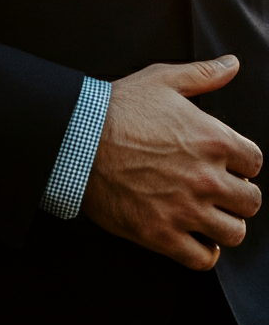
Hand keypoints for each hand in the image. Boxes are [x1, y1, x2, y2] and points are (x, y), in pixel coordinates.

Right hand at [81, 56, 261, 270]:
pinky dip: (202, 253)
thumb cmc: (114, 111)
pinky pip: (201, 258)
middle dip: (236, 197)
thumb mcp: (161, 81)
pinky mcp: (160, 234)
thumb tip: (231, 65)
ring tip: (207, 218)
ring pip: (232, 233)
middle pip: (250, 202)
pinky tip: (193, 241)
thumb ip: (202, 74)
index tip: (224, 167)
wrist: (74, 141)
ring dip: (222, 226)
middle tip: (215, 193)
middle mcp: (207, 179)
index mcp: (214, 141)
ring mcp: (184, 210)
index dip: (240, 165)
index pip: (255, 163)